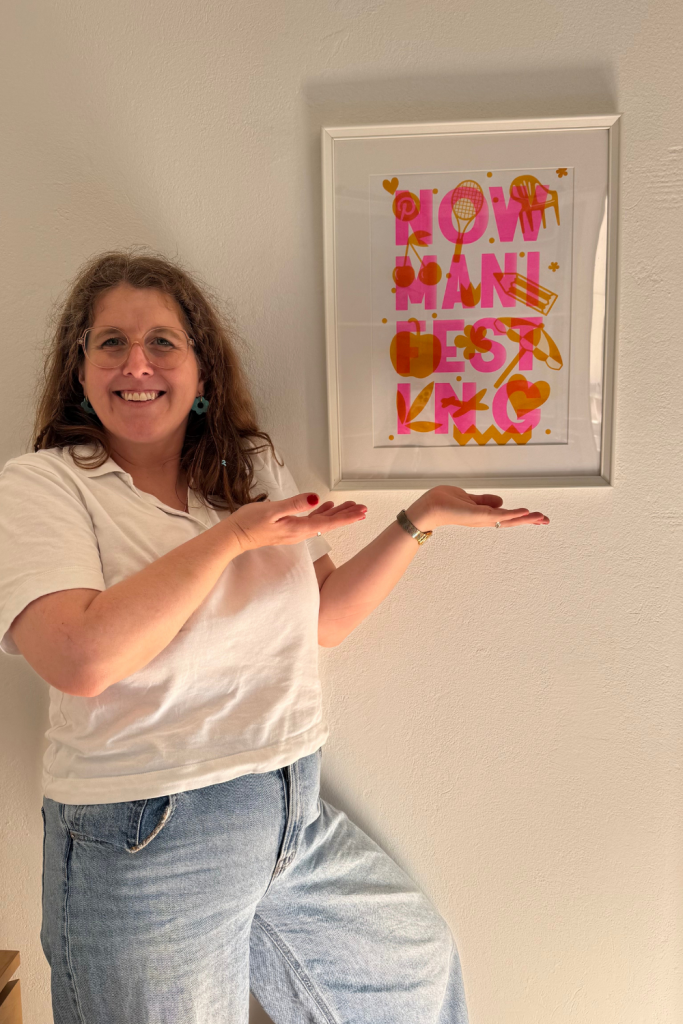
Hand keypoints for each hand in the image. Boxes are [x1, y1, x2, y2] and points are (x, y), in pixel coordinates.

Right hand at [226, 493, 366, 551]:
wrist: (233, 537)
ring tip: (351, 506)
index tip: (361, 512)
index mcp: (298, 528)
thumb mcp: (272, 510)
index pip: (328, 522)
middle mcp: (299, 532)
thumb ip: (294, 504)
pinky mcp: (288, 529)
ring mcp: (294, 531)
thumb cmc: (249, 523)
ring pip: (321, 521)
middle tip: (363, 508)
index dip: (346, 517)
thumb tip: (315, 498)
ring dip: (336, 514)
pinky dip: (321, 513)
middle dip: (347, 515)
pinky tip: (325, 506)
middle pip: (328, 523)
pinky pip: (310, 521)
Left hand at [407, 485, 549, 530]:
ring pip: (508, 519)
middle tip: (546, 520)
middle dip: (529, 521)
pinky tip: (525, 513)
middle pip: (511, 521)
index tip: (537, 516)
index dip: (522, 516)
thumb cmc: (442, 502)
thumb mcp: (467, 498)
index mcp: (482, 515)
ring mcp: (481, 518)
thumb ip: (484, 500)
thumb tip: (501, 502)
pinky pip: (499, 515)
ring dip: (526, 518)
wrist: (428, 507)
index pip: (506, 516)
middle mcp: (484, 519)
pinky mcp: (478, 515)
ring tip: (542, 518)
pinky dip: (512, 515)